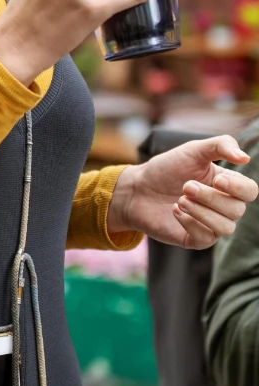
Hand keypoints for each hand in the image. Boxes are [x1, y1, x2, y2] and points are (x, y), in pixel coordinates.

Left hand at [107, 135, 258, 248]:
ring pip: (226, 227)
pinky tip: (175, 210)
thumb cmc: (166, 169)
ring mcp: (211, 225)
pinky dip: (190, 223)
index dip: (238, 187)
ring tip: (180, 199)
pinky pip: (205, 238)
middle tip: (186, 186)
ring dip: (202, 212)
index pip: (250, 191)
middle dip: (210, 197)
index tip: (217, 179)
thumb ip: (220, 146)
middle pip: (237, 210)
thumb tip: (245, 158)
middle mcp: (224, 207)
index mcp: (227, 185)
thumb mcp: (192, 151)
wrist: (137, 188)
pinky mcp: (196, 239)